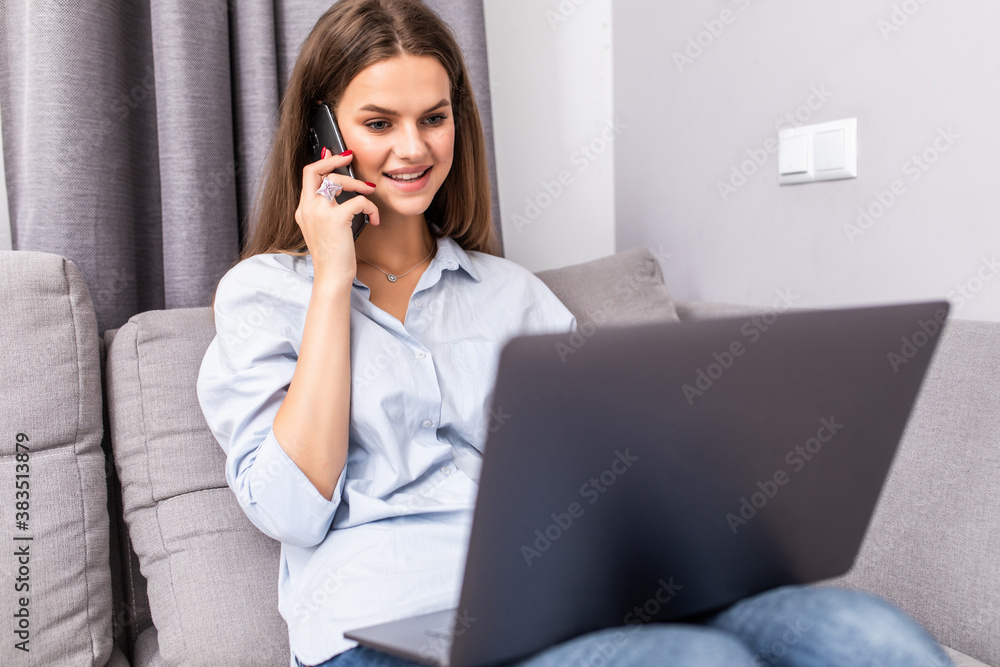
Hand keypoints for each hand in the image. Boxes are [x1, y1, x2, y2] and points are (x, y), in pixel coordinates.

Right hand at [295, 148, 379, 284]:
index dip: (322, 162)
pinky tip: (375, 219)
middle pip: (314, 170)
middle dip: (334, 160)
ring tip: (370, 191)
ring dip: (358, 184)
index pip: (308, 175)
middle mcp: (307, 208)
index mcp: (303, 210)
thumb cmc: (332, 256)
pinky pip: (359, 201)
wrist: (331, 277)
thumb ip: (326, 209)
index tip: (334, 154)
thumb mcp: (324, 229)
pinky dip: (371, 207)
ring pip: (337, 181)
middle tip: (350, 158)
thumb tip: (335, 189)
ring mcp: (319, 212)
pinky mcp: (336, 219)